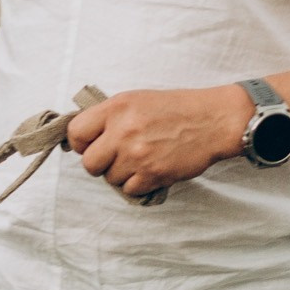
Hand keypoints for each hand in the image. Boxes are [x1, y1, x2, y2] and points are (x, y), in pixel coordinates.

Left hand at [64, 85, 249, 200]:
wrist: (213, 121)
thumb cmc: (174, 109)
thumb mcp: (135, 100)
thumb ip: (107, 116)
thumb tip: (83, 137)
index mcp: (115, 108)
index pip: (76, 133)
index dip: (79, 143)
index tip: (89, 146)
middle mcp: (123, 132)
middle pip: (89, 163)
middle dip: (99, 163)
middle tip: (114, 158)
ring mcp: (138, 155)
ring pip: (110, 178)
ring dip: (121, 174)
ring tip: (139, 161)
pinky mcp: (154, 174)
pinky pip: (130, 190)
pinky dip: (137, 184)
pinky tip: (149, 171)